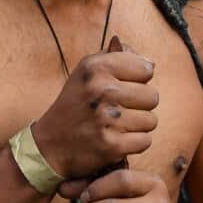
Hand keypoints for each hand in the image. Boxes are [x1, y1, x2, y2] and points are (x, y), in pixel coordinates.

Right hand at [30, 36, 158, 178]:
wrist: (50, 144)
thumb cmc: (75, 104)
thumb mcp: (86, 72)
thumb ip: (117, 57)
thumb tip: (149, 62)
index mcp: (97, 67)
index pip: (146, 69)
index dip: (138, 80)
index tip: (122, 88)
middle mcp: (102, 90)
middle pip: (152, 96)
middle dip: (140, 105)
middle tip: (119, 110)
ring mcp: (107, 119)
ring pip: (151, 120)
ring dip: (137, 126)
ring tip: (116, 125)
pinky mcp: (111, 145)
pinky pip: (145, 141)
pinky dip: (134, 143)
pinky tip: (117, 139)